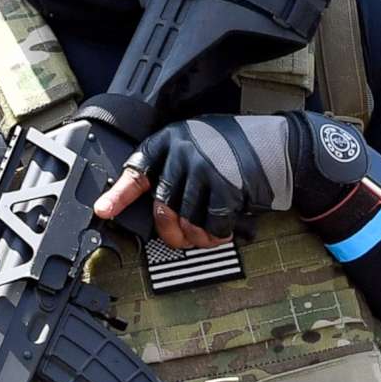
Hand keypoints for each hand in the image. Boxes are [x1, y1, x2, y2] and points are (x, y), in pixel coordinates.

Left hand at [97, 113, 292, 245]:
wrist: (277, 145)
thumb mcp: (197, 143)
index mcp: (169, 141)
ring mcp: (203, 169)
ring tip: (209, 234)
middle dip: (171, 233)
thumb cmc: (235, 147)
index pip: (137, 171)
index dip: (118, 194)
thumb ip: (174, 166)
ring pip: (186, 220)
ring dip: (198, 237)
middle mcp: (182, 153)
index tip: (103, 211)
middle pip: (162, 207)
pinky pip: (212, 225)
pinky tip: (227, 227)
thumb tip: (159, 207)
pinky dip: (219, 234)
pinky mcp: (224, 186)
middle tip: (180, 241)